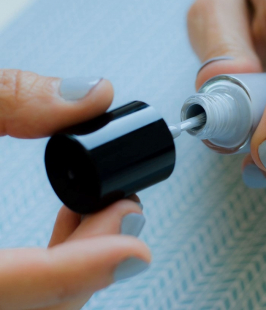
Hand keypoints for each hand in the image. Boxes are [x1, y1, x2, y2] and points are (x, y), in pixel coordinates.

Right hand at [0, 70, 149, 308]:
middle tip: (127, 209)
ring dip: (82, 256)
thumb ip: (13, 95)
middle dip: (94, 258)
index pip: (15, 286)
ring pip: (38, 297)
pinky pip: (25, 281)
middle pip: (40, 300)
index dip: (80, 271)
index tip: (135, 251)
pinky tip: (76, 220)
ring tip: (110, 209)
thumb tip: (93, 94)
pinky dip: (61, 254)